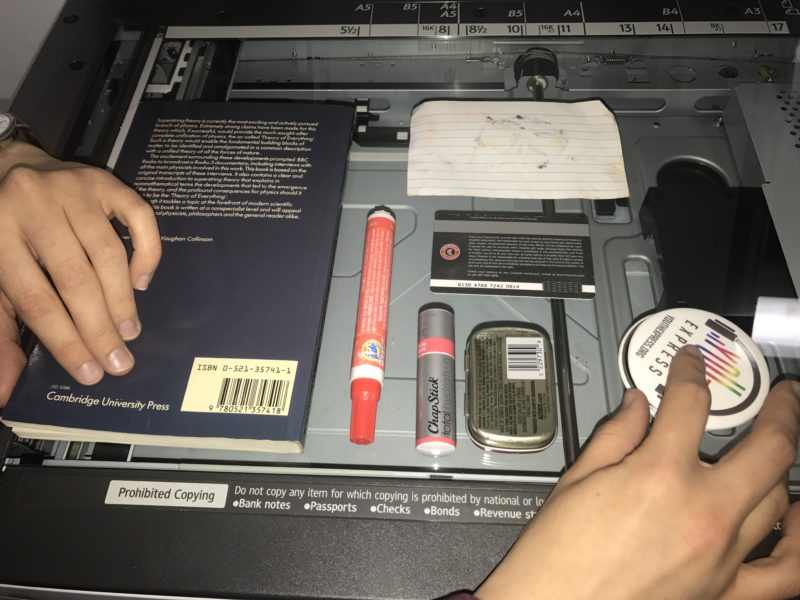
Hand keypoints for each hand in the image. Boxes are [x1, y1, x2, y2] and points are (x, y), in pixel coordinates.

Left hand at [0, 141, 160, 404]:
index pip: (37, 299)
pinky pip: (140, 217)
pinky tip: (141, 281)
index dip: (66, 341)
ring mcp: (73, 189)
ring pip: (108, 253)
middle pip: (75, 279)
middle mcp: (34, 206)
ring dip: (122, 300)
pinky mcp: (105, 180)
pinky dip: (147, 253)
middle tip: (120, 362)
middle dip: (100, 328)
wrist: (5, 166)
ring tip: (130, 332)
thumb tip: (5, 390)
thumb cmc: (0, 233)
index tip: (90, 374)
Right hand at [476, 345, 799, 599]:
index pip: (690, 403)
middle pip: (769, 447)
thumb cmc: (556, 558)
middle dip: (781, 409)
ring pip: (778, 496)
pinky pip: (785, 570)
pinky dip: (798, 540)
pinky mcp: (725, 590)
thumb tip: (636, 407)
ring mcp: (722, 554)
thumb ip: (616, 435)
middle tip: (780, 394)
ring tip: (779, 445)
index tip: (690, 364)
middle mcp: (702, 512)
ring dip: (783, 464)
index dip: (691, 372)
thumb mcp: (577, 481)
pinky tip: (794, 516)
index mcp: (658, 476)